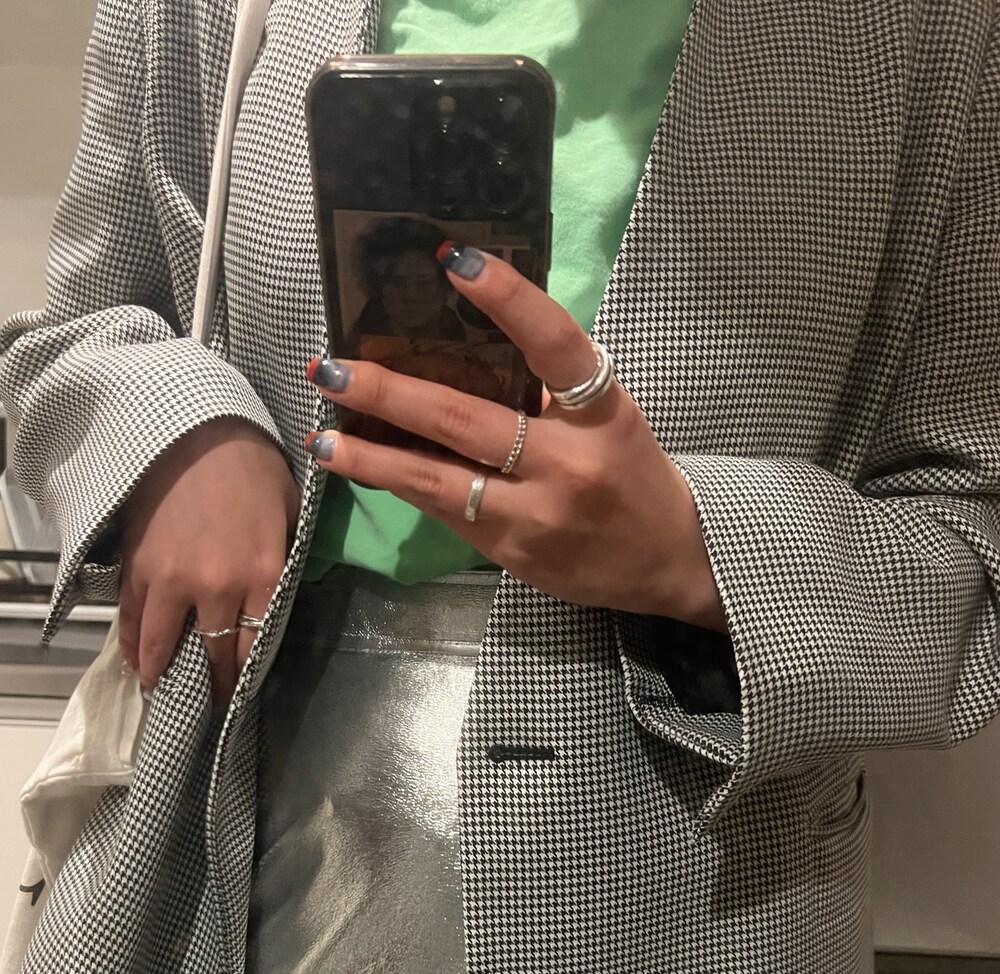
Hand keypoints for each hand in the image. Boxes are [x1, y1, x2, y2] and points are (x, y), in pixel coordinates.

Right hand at [119, 417, 299, 703]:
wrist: (197, 429)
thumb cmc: (254, 467)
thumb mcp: (290, 514)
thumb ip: (283, 563)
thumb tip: (274, 602)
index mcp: (263, 576)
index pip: (254, 647)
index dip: (245, 677)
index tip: (240, 697)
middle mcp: (218, 586)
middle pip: (214, 653)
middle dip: (212, 685)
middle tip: (209, 706)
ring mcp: (172, 578)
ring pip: (164, 644)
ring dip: (162, 673)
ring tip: (162, 691)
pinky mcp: (139, 565)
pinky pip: (134, 618)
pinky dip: (134, 644)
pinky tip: (138, 660)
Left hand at [304, 247, 725, 633]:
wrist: (670, 562)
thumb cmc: (634, 474)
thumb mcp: (610, 421)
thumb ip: (549, 391)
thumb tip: (460, 347)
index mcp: (602, 414)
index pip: (557, 345)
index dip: (508, 300)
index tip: (454, 258)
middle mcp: (569, 464)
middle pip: (469, 421)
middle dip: (393, 394)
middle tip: (335, 368)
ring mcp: (537, 516)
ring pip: (441, 482)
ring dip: (374, 458)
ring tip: (323, 439)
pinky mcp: (514, 554)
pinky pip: (447, 515)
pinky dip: (402, 487)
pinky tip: (362, 469)